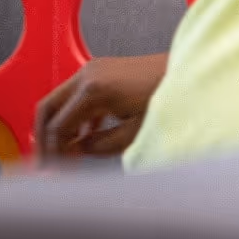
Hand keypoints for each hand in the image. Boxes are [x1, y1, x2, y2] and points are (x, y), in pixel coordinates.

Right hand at [34, 53, 167, 161]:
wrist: (193, 72)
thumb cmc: (172, 96)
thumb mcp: (135, 132)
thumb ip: (99, 146)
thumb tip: (77, 151)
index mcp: (93, 90)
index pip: (57, 127)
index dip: (53, 152)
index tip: (54, 169)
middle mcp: (88, 74)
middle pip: (48, 109)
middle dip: (45, 137)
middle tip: (47, 162)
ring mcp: (94, 68)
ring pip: (59, 100)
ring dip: (59, 125)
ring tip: (65, 152)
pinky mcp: (103, 69)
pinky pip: (76, 94)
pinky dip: (74, 114)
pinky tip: (84, 135)